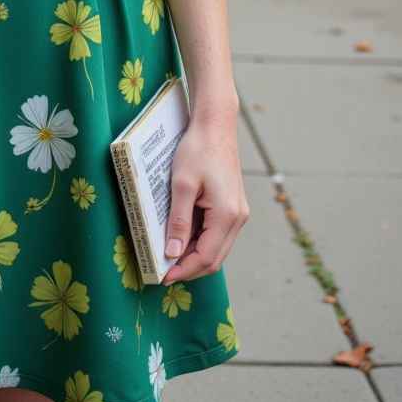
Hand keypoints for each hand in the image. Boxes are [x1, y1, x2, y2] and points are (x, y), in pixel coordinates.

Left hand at [161, 112, 248, 283]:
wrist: (215, 125)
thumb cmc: (198, 149)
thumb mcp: (182, 184)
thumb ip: (178, 221)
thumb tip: (173, 253)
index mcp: (227, 215)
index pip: (207, 257)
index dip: (184, 270)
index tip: (163, 276)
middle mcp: (238, 218)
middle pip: (214, 258)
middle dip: (189, 268)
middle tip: (163, 270)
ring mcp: (237, 212)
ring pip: (216, 247)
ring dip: (194, 255)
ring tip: (168, 256)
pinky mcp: (232, 206)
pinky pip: (217, 234)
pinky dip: (200, 241)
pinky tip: (180, 237)